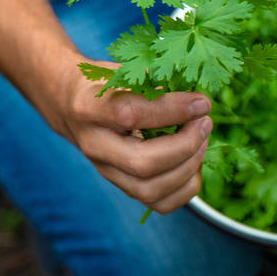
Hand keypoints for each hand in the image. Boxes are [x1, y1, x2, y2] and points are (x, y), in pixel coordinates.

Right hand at [59, 67, 212, 214]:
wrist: (72, 106)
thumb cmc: (105, 84)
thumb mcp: (123, 71)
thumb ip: (155, 81)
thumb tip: (197, 98)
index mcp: (89, 108)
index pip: (131, 114)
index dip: (173, 110)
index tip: (201, 102)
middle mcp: (94, 145)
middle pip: (142, 163)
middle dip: (185, 146)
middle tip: (204, 123)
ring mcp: (106, 171)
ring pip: (150, 190)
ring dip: (188, 167)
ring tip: (202, 140)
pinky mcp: (121, 186)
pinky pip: (158, 204)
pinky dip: (185, 187)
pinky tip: (193, 161)